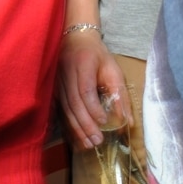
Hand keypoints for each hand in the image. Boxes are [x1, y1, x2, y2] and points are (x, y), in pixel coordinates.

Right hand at [57, 29, 127, 149]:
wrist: (75, 39)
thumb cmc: (97, 55)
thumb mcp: (113, 69)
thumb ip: (121, 94)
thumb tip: (128, 121)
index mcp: (83, 64)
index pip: (85, 90)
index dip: (93, 108)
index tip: (103, 122)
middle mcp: (66, 73)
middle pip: (74, 103)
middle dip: (85, 124)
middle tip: (97, 141)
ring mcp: (57, 82)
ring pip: (65, 109)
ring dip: (77, 128)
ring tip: (88, 144)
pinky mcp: (54, 90)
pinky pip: (61, 110)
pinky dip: (69, 125)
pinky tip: (77, 137)